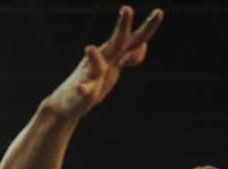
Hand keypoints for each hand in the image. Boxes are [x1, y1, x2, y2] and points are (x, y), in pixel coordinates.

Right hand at [47, 6, 162, 118]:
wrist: (69, 101)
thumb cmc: (94, 82)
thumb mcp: (114, 67)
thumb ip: (128, 56)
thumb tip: (144, 46)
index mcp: (113, 55)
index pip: (134, 39)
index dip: (147, 27)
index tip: (159, 12)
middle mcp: (102, 60)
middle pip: (117, 43)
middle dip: (122, 26)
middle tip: (127, 8)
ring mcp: (91, 76)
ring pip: (95, 65)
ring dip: (93, 57)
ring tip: (90, 48)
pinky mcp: (83, 93)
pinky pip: (83, 90)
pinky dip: (82, 89)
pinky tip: (80, 89)